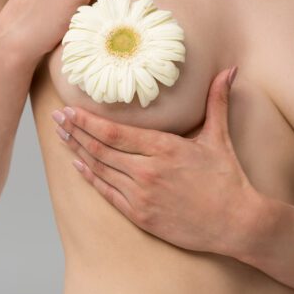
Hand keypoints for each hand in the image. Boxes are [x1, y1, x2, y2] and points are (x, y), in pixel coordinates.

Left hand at [51, 66, 260, 255]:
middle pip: (101, 149)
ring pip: (100, 170)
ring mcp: (142, 196)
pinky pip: (107, 194)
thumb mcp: (219, 137)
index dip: (87, 121)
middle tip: (56, 118)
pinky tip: (78, 166)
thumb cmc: (228, 179)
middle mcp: (148, 171)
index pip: (115, 133)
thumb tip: (230, 69)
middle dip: (75, 132)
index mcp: (165, 148)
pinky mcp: (141, 216)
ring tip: (62, 137)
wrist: (237, 223)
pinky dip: (90, 179)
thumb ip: (217, 101)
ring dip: (78, 152)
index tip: (69, 109)